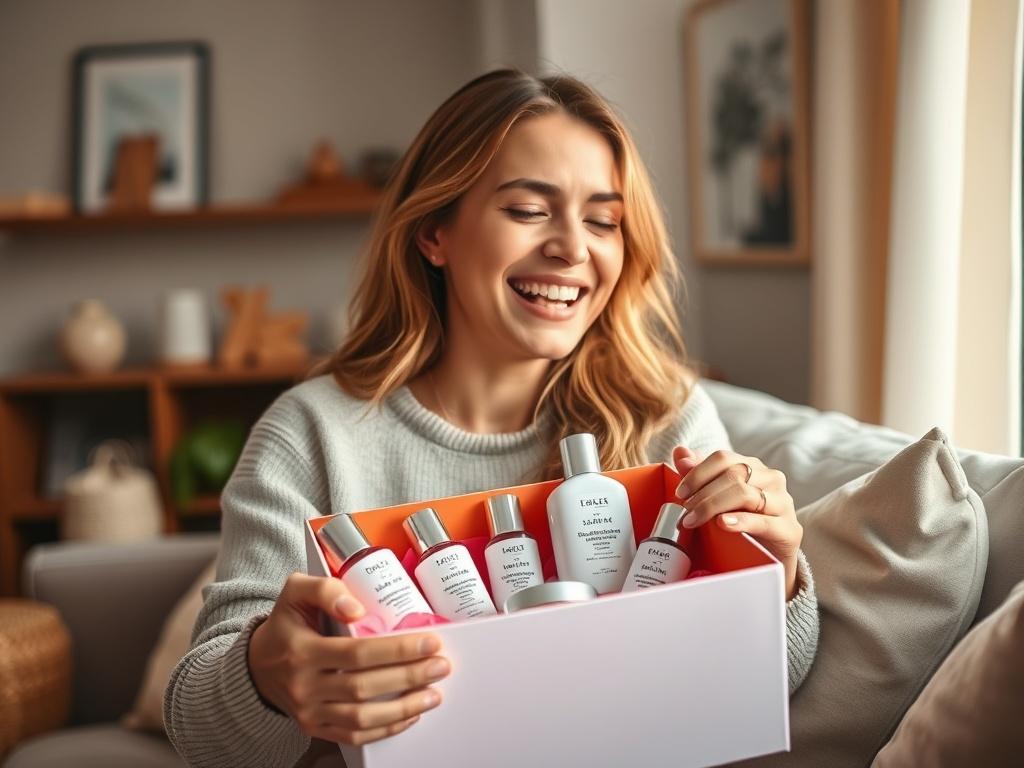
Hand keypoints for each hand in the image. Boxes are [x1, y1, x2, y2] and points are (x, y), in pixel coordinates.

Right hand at [248, 573, 449, 745]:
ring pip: (362, 719)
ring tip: (433, 694)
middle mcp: (304, 686)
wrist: (256, 663)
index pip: (357, 654)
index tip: (429, 643)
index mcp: (302, 651)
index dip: (397, 650)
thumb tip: (357, 607)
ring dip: (403, 708)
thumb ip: (325, 589)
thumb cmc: (285, 623)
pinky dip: (385, 729)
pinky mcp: (314, 727)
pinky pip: (353, 736)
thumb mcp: (296, 592)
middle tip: (440, 666)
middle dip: (409, 677)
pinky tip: (409, 716)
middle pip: (364, 687)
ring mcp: (308, 711)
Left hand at [672, 446, 802, 599]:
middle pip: (733, 475)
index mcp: (753, 467)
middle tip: (685, 510)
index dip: (698, 473)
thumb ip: (699, 475)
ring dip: (713, 506)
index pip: (723, 458)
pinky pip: (762, 521)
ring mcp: (783, 503)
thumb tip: (680, 452)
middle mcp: (771, 479)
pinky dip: (739, 521)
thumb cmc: (740, 525)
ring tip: (695, 520)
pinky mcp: (788, 529)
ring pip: (745, 494)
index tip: (680, 492)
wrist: (769, 559)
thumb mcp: (716, 499)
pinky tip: (722, 523)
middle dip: (703, 493)